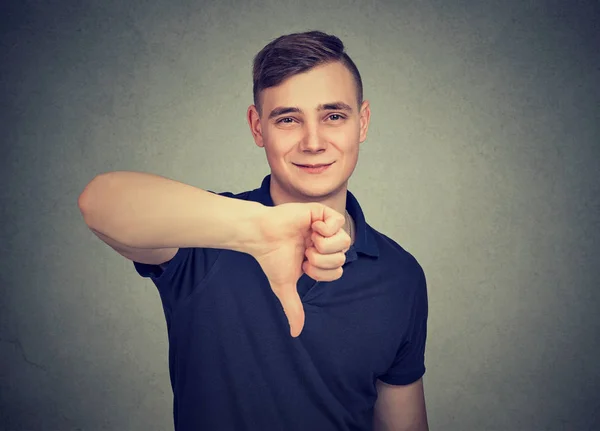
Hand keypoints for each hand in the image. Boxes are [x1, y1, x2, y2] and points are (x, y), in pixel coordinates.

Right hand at [250, 203, 350, 336]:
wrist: (261, 236)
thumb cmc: (271, 258)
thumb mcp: (284, 286)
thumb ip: (293, 308)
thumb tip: (296, 333)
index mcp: (320, 258)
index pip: (338, 271)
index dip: (322, 272)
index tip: (304, 265)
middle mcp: (324, 243)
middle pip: (343, 257)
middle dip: (322, 260)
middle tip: (305, 252)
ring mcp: (324, 227)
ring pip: (345, 240)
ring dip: (325, 245)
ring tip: (309, 240)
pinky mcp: (320, 213)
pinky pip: (338, 221)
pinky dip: (326, 228)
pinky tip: (312, 228)